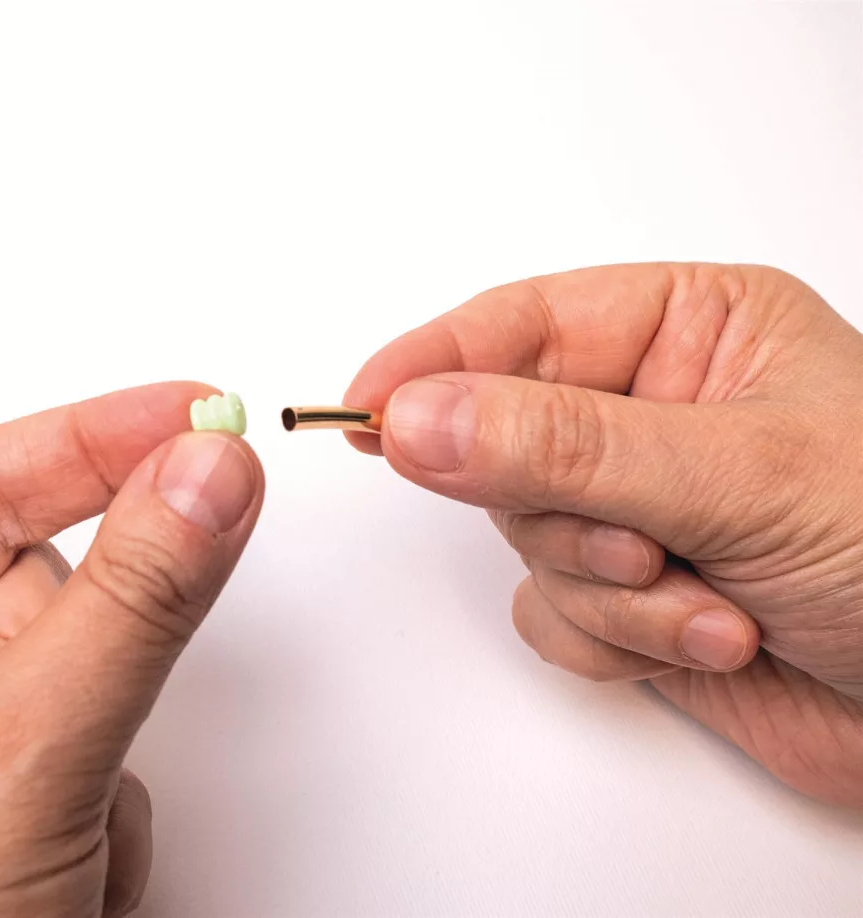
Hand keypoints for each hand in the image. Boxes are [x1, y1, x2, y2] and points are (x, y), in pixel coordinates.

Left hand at [0, 383, 263, 916]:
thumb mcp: (18, 760)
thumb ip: (133, 604)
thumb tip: (211, 473)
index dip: (96, 436)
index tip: (201, 411)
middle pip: (48, 584)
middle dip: (93, 655)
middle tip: (80, 721)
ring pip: (93, 678)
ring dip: (100, 755)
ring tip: (49, 849)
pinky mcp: (11, 793)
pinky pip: (105, 751)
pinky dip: (108, 812)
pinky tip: (62, 881)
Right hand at [346, 264, 862, 807]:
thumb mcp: (736, 472)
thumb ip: (565, 445)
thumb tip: (419, 418)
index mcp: (691, 332)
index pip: (522, 325)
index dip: (436, 362)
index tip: (367, 405)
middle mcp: (652, 414)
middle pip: (507, 441)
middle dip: (565, 509)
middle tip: (635, 537)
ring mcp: (635, 507)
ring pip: (525, 539)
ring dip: (609, 586)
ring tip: (706, 595)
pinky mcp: (629, 594)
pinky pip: (552, 612)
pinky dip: (618, 637)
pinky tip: (709, 634)